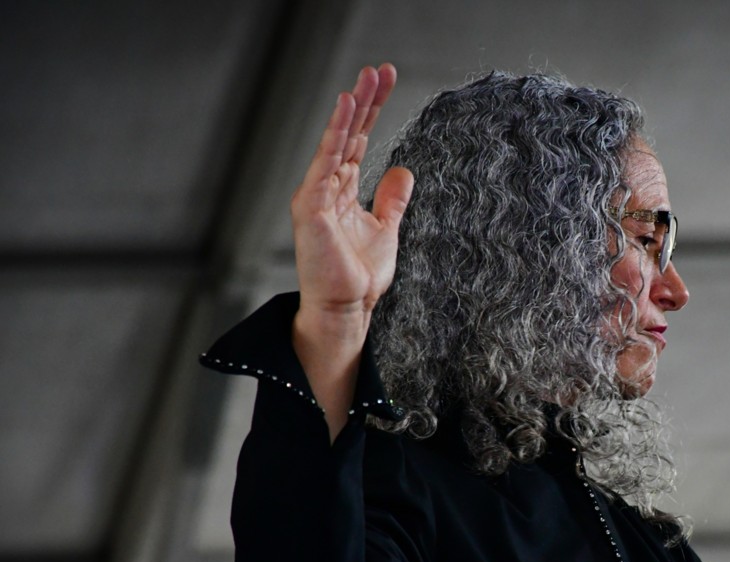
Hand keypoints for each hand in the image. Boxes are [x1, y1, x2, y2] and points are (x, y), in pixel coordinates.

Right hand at [289, 64, 413, 437]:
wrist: (346, 309)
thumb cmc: (358, 277)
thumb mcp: (385, 230)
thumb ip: (391, 201)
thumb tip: (402, 171)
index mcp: (341, 190)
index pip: (357, 141)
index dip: (371, 111)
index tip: (384, 81)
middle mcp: (325, 188)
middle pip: (347, 135)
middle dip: (363, 101)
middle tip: (378, 69)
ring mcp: (316, 196)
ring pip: (335, 143)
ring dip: (350, 111)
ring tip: (364, 81)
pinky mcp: (312, 208)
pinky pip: (325, 163)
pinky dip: (334, 135)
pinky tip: (345, 111)